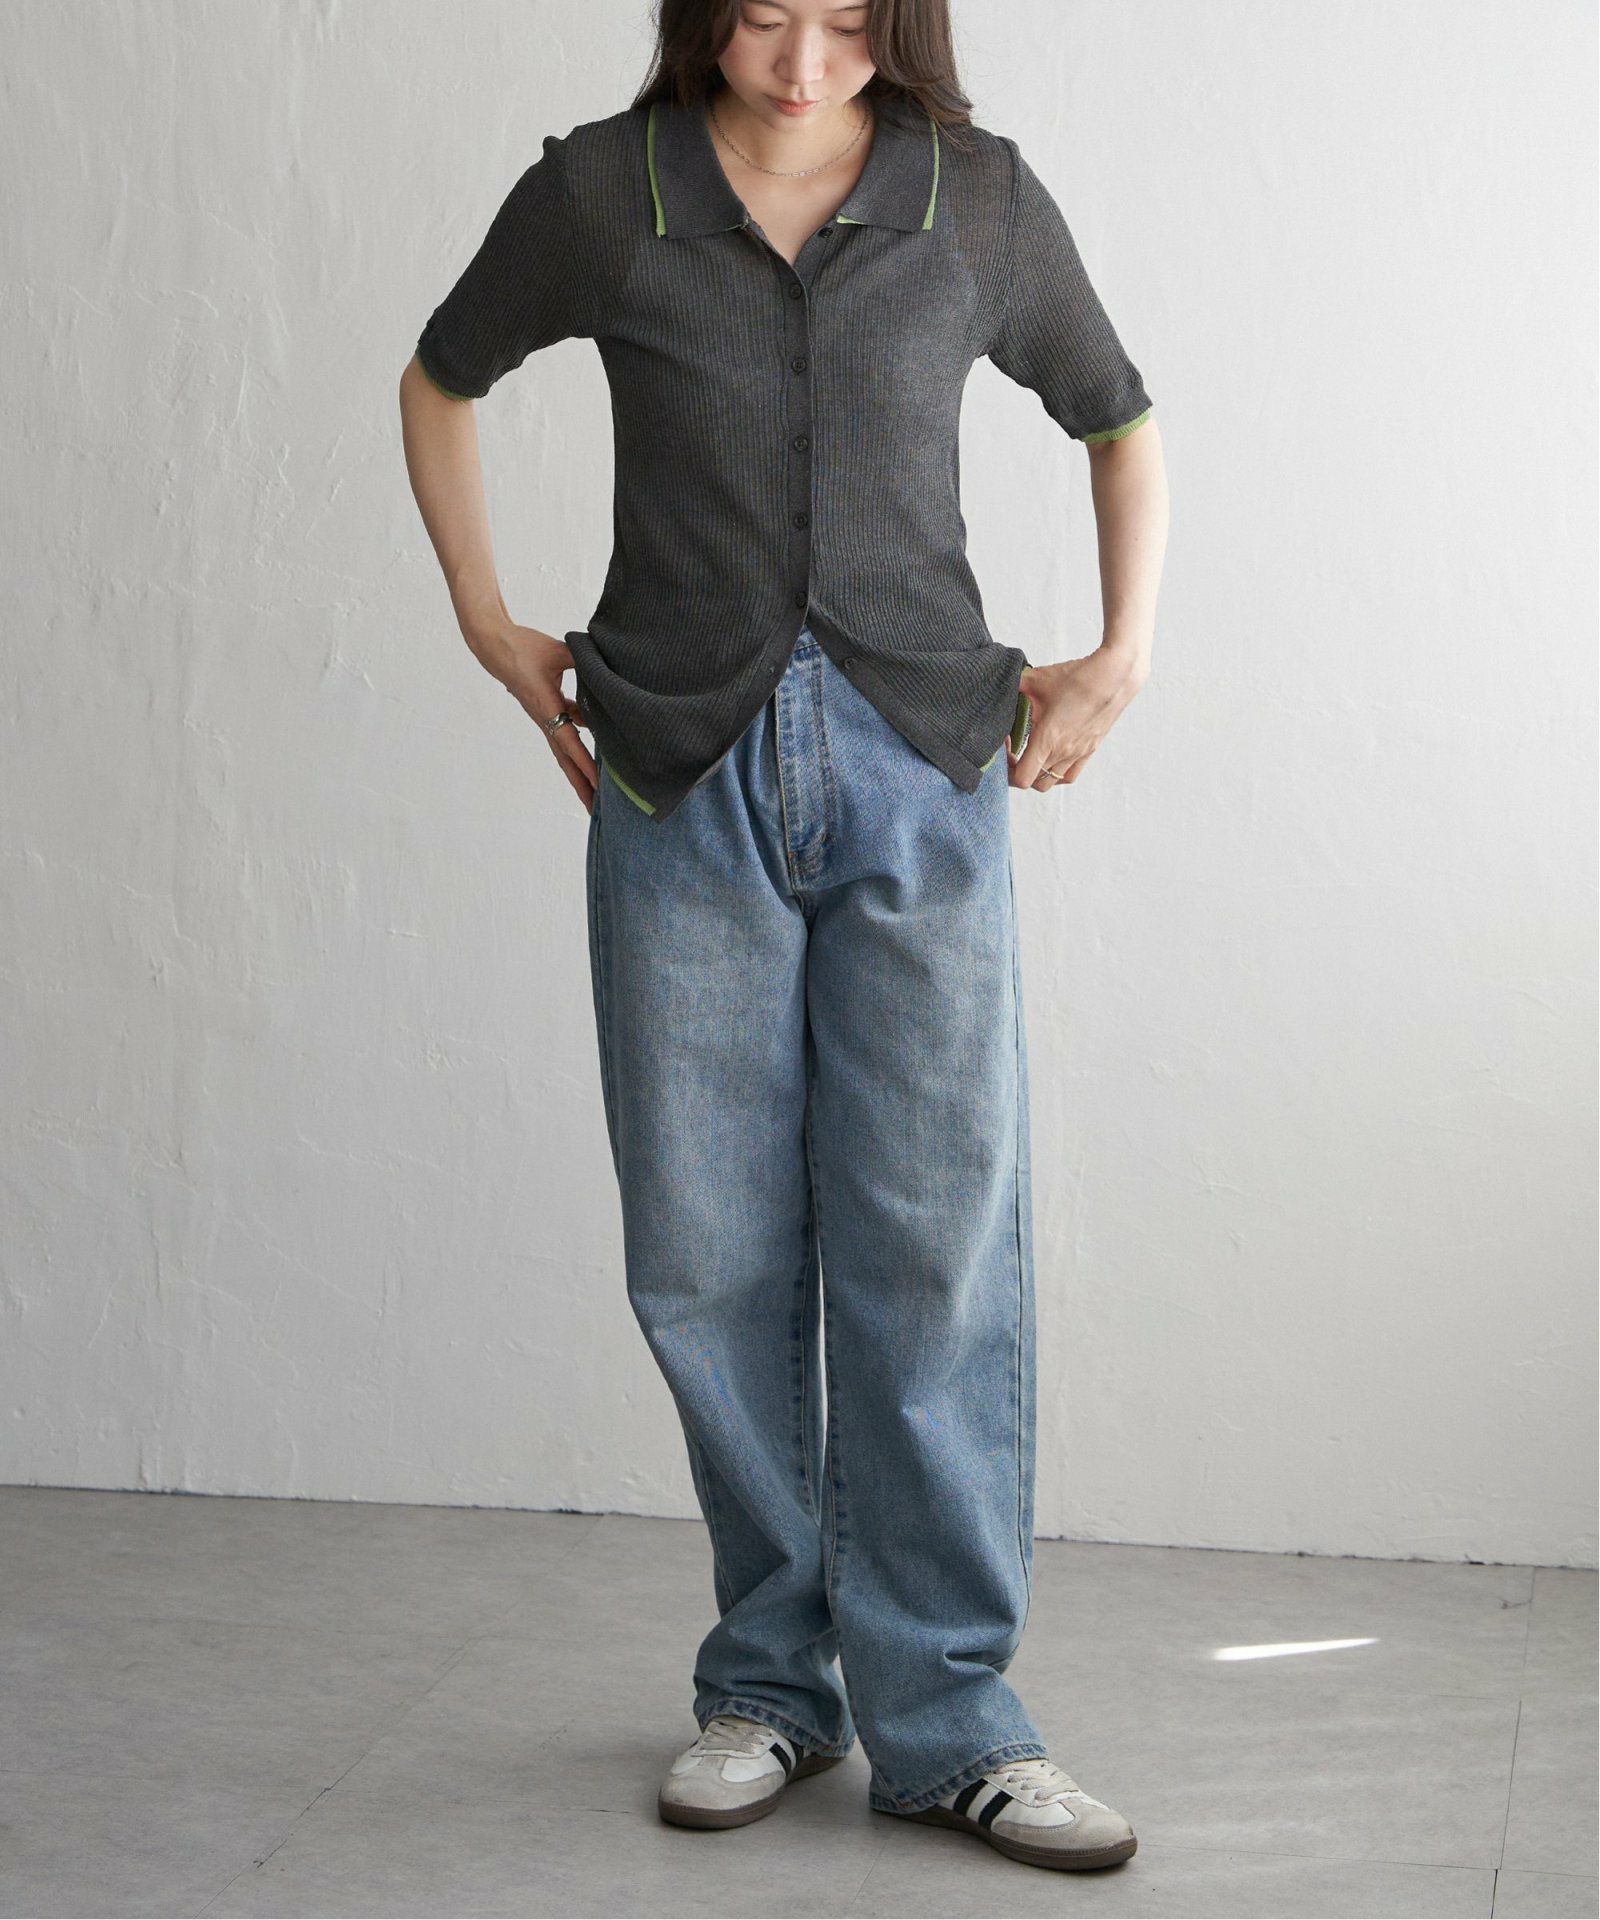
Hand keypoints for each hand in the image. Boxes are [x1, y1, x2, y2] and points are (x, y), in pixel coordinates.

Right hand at [484, 621, 599, 813]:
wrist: (495, 646)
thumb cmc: (524, 648)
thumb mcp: (559, 651)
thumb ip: (585, 660)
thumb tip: (608, 668)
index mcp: (546, 707)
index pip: (570, 741)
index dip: (585, 763)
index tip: (598, 783)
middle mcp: (544, 719)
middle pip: (565, 759)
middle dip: (581, 785)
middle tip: (596, 810)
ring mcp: (544, 718)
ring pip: (564, 751)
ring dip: (579, 773)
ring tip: (595, 794)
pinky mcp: (545, 712)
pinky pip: (564, 735)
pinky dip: (578, 749)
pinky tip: (596, 756)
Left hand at [1009, 643, 1148, 793]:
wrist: (1115, 675)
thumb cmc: (1076, 677)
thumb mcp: (1035, 679)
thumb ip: (1011, 687)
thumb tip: (996, 686)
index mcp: (1047, 740)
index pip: (1021, 779)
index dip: (1007, 770)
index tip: (1006, 748)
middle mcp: (1063, 752)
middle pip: (1034, 783)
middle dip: (1019, 772)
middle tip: (1014, 752)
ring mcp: (1079, 753)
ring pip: (1052, 782)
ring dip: (1038, 774)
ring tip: (1032, 754)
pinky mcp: (1090, 749)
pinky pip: (1070, 775)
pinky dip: (1057, 773)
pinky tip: (1052, 755)